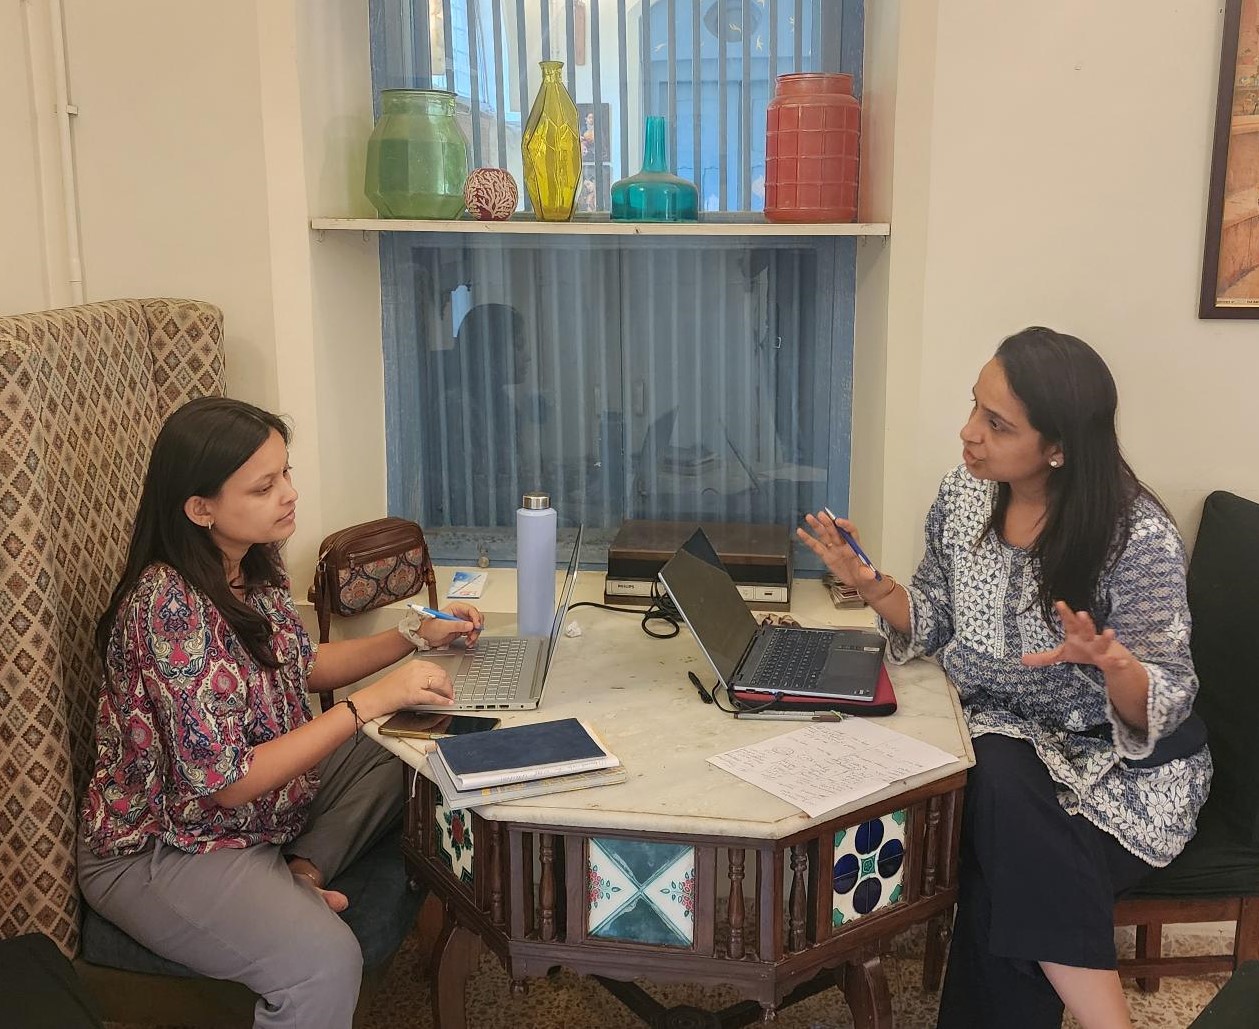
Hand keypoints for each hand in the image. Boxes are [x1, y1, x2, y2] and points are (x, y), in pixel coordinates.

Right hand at [358, 659, 455, 718]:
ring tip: (449, 698)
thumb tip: (435, 681)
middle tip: (450, 693)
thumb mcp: (405, 675)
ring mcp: (414, 681)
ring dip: (448, 691)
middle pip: (441, 674)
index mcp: (414, 664)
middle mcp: (415, 669)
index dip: (445, 677)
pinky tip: (447, 703)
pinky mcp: (413, 693)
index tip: (448, 684)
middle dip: (449, 685)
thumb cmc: (386, 689)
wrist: (373, 698)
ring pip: (440, 683)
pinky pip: (433, 696)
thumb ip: (420, 675)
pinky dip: (443, 700)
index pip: (437, 667)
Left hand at [419, 602, 483, 648]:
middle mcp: (460, 614)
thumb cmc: (430, 627)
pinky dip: (472, 638)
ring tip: (470, 640)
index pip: (471, 610)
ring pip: (475, 626)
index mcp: (456, 608)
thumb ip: (457, 625)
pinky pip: (472, 633)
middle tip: (473, 635)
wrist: (425, 636)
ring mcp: (462, 622)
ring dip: (475, 634)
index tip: (476, 626)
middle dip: (476, 627)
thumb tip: (470, 625)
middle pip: (476, 618)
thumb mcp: (444, 626)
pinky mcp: (462, 630)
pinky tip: (468, 642)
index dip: (476, 618)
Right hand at [795, 511, 882, 595]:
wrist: (859, 581)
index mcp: (855, 546)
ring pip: (824, 535)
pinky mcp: (826, 556)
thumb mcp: (868, 575)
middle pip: (835, 531)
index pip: (851, 531)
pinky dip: (808, 539)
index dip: (845, 525)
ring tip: (809, 518)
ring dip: (817, 526)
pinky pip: (816, 546)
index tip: (839, 522)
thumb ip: (867, 573)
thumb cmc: (865, 575)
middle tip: (821, 515)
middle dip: (828, 523)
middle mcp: (843, 545)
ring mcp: (834, 549)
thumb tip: (868, 573)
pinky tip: (801, 533)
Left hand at [1021, 601, 1137, 673]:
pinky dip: (1119, 663)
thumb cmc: (1083, 652)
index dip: (1064, 613)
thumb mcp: (1063, 654)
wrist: (1109, 659)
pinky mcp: (1110, 660)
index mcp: (1077, 635)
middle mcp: (1089, 639)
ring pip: (1103, 642)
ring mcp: (1101, 649)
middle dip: (1085, 622)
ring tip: (1109, 631)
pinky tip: (1124, 663)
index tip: (1058, 602)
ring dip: (1106, 638)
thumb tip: (1022, 660)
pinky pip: (1114, 662)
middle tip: (1081, 613)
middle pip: (1086, 629)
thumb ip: (1044, 657)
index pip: (1069, 622)